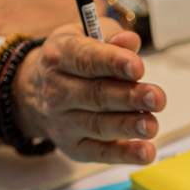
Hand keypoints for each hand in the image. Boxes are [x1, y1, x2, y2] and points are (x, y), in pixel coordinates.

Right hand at [10, 20, 164, 164]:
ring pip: (99, 125)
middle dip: (129, 97)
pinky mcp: (74, 147)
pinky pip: (100, 153)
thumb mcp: (83, 35)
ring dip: (128, 127)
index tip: (138, 67)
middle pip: (96, 95)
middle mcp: (57, 90)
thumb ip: (110, 35)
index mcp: (59, 56)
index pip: (85, 59)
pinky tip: (146, 152)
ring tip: (152, 125)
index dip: (112, 62)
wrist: (32, 93)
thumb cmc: (72, 60)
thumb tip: (129, 42)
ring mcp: (64, 122)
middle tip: (157, 98)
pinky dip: (124, 154)